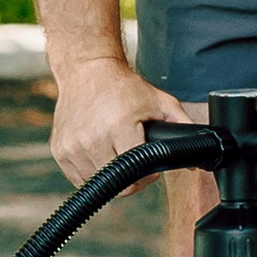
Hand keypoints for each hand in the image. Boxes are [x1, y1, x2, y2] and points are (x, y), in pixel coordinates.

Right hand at [50, 51, 179, 188]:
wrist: (86, 70)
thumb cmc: (124, 87)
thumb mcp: (160, 102)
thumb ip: (182, 126)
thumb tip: (197, 157)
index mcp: (118, 127)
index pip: (137, 175)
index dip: (149, 175)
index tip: (152, 167)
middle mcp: (91, 139)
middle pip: (119, 186)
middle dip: (133, 179)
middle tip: (137, 163)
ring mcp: (72, 146)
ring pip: (98, 185)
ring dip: (111, 177)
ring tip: (117, 155)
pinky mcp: (60, 150)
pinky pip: (79, 178)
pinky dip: (92, 173)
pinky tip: (100, 155)